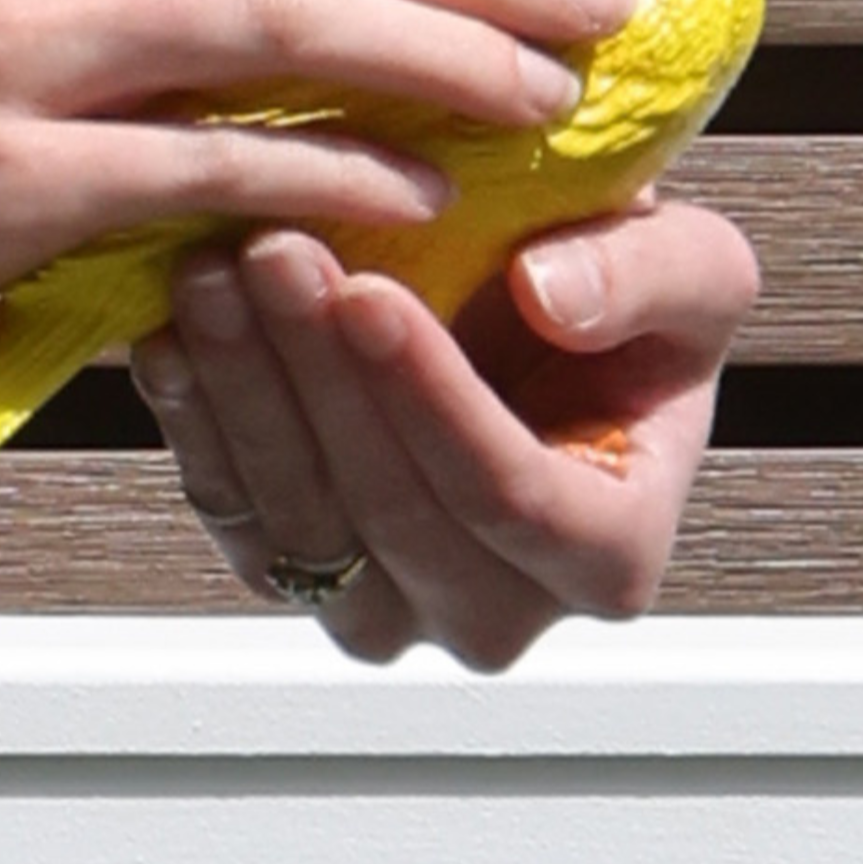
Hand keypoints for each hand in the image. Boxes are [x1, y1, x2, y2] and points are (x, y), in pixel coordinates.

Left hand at [130, 195, 756, 669]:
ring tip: (213, 269)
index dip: (428, 397)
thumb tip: (552, 297)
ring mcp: (382, 607)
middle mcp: (493, 613)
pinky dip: (195, 419)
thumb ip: (650, 277)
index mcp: (608, 556)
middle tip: (271, 251)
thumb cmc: (622, 297)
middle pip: (390, 509)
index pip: (506, 495)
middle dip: (322, 373)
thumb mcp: (690, 264)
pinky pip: (230, 511)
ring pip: (298, 517)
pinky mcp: (290, 570)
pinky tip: (172, 330)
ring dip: (246, 388)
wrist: (533, 311)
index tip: (367, 291)